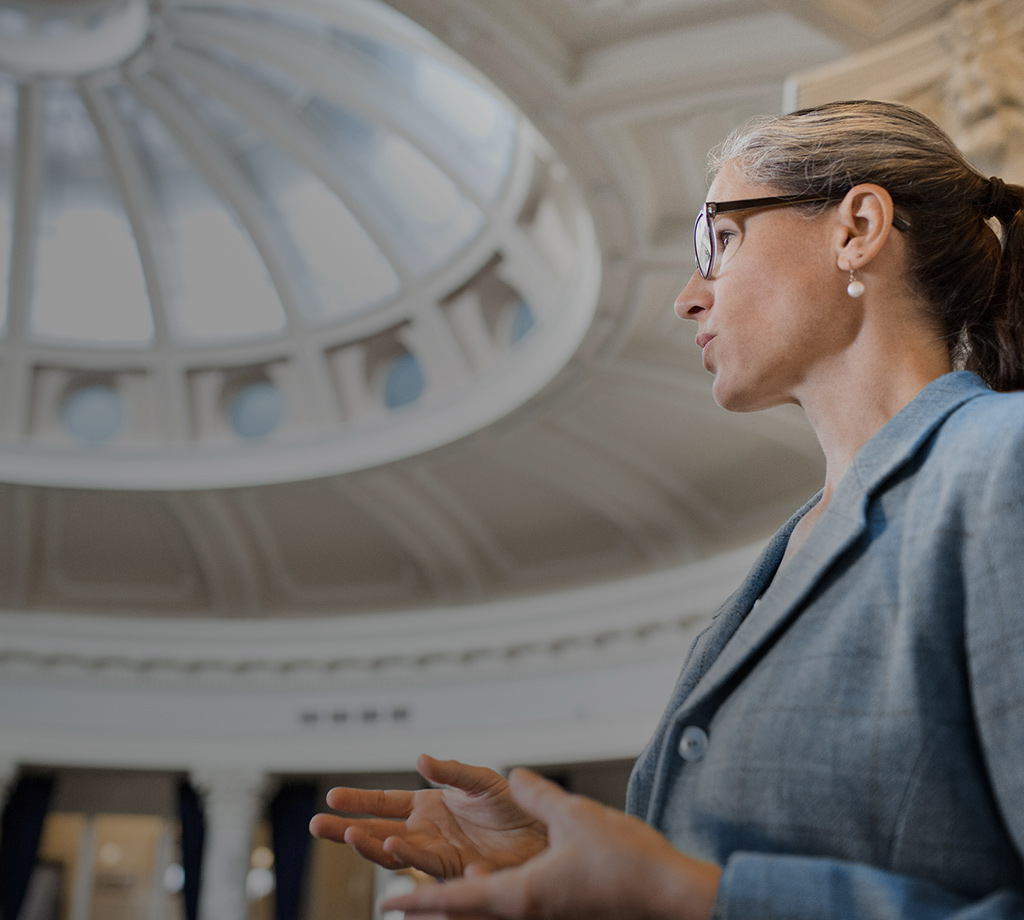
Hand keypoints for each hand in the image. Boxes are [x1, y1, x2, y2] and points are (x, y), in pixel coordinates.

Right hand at [308, 754, 547, 878]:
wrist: (541, 835)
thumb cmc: (515, 808)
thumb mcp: (481, 781)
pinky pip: (424, 862)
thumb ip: (451, 771)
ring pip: (393, 851)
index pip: (384, 803)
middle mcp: (426, 830)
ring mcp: (437, 851)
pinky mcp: (453, 868)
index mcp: (429, 805)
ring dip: (370, 845)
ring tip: (349, 835)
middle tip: (317, 826)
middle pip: (377, 831)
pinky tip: (394, 845)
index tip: (331, 799)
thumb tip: (420, 759)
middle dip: (346, 829)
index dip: (358, 801)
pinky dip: (408, 855)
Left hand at [381, 768, 720, 919]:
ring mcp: (544, 919)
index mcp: (519, 896)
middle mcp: (525, 915)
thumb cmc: (628, 865)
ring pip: (488, 915)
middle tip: (397, 903)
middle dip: (428, 908)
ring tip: (433, 894)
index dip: (416, 901)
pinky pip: (515, 912)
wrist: (673, 899)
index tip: (385, 904)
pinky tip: (492, 888)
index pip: (453, 900)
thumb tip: (514, 777)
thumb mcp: (575, 816)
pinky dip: (489, 902)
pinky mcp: (561, 916)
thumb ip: (536, 794)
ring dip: (459, 904)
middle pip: (464, 915)